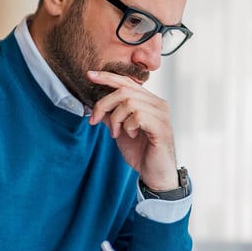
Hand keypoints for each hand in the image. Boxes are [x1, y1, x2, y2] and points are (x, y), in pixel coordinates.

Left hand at [87, 70, 178, 190]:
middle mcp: (158, 104)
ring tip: (117, 133)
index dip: (108, 77)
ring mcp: (161, 114)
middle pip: (124, 91)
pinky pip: (138, 116)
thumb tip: (96, 106)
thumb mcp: (120, 131)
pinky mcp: (161, 127)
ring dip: (116, 119)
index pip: (128, 82)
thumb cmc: (141, 153)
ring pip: (129, 102)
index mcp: (149, 102)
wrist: (155, 174)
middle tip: (95, 120)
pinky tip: (131, 135)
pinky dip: (128, 126)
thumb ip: (112, 116)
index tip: (90, 75)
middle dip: (104, 104)